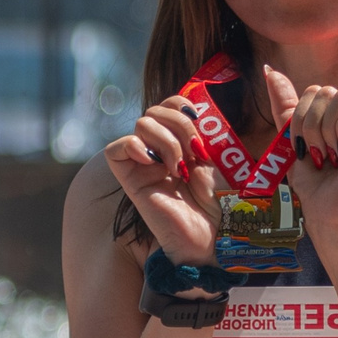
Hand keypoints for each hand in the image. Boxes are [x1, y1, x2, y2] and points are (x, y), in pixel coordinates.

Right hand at [100, 97, 223, 267]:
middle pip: (154, 110)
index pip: (169, 104)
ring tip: (179, 166)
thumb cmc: (223, 199)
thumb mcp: (218, 157)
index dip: (181, 104)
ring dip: (166, 140)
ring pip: (141, 124)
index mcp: (181, 141)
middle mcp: (160, 149)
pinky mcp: (130, 180)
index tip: (199, 121)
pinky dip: (133, 146)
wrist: (217, 232)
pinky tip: (154, 163)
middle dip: (178, 124)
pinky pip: (115, 149)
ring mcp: (144, 164)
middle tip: (195, 152)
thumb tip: (195, 107)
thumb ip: (204, 131)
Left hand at [275, 66, 337, 251]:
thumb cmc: (314, 184)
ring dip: (324, 130)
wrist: (328, 215)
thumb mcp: (293, 139)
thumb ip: (286, 106)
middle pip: (327, 91)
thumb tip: (270, 72)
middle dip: (311, 123)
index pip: (317, 91)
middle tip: (319, 153)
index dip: (301, 115)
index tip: (306, 147)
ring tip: (330, 156)